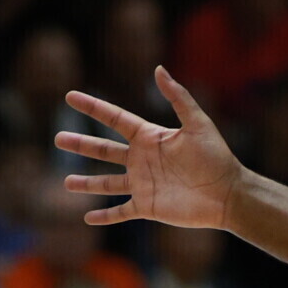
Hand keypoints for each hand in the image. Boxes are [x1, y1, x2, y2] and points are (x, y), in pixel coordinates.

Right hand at [58, 69, 242, 228]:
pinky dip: (106, 216)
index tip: (70, 96)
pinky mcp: (148, 207)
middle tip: (58, 139)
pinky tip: (88, 218)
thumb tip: (159, 69)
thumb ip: (178, 97)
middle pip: (104, 151)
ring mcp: (143, 184)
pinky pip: (122, 212)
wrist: (229, 194)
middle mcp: (142, 160)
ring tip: (66, 182)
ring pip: (107, 183)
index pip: (114, 119)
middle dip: (81, 145)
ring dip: (87, 184)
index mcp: (150, 137)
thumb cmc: (217, 157)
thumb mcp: (198, 123)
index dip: (93, 107)